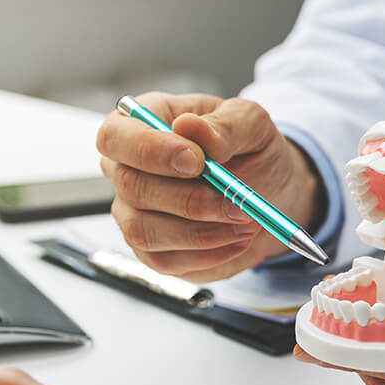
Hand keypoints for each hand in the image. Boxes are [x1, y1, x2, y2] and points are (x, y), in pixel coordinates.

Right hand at [97, 92, 324, 280]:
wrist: (268, 192)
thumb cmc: (250, 149)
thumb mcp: (251, 124)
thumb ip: (224, 125)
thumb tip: (189, 127)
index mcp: (142, 125)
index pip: (116, 136)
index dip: (150, 150)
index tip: (197, 161)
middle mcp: (127, 169)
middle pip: (132, 188)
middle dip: (190, 200)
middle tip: (238, 203)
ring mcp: (133, 213)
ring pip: (145, 231)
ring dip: (202, 233)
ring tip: (245, 221)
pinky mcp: (150, 250)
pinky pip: (165, 261)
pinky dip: (208, 254)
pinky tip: (238, 239)